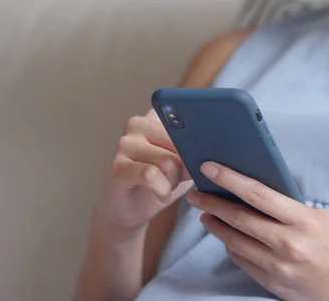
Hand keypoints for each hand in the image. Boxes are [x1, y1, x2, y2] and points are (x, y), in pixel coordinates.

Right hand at [95, 110, 191, 239]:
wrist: (131, 210)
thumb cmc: (161, 183)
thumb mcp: (185, 165)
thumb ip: (196, 152)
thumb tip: (212, 149)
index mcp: (156, 117)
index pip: (188, 120)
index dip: (199, 143)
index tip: (201, 157)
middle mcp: (137, 124)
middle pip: (180, 144)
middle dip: (185, 169)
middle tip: (176, 180)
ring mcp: (124, 144)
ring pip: (168, 162)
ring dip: (173, 182)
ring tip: (165, 187)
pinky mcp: (116, 166)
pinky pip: (150, 175)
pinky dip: (162, 190)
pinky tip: (160, 195)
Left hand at [187, 162, 328, 300]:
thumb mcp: (321, 219)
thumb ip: (289, 209)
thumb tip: (255, 195)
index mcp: (302, 221)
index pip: (256, 193)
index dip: (229, 178)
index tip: (209, 168)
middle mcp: (287, 244)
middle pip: (238, 218)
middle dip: (212, 203)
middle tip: (195, 194)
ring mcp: (278, 267)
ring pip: (234, 242)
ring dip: (215, 226)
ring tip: (206, 214)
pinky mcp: (273, 284)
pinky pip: (242, 262)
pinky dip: (231, 247)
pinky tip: (226, 237)